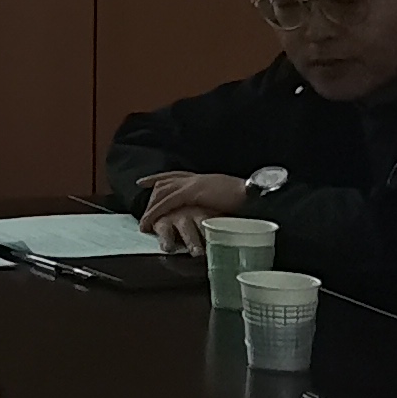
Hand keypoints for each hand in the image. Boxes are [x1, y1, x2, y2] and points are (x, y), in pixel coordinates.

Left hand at [135, 172, 250, 248]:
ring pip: (163, 193)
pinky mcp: (192, 192)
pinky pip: (168, 202)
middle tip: (141, 204)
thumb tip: (209, 214)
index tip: (144, 182)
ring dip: (151, 208)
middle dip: (150, 191)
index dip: (158, 178)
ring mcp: (193, 183)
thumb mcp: (225, 201)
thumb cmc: (246, 200)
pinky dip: (156, 212)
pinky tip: (149, 222)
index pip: (175, 175)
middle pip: (165, 182)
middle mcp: (196, 178)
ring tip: (143, 223)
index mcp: (203, 179)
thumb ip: (213, 205)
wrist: (255, 195)